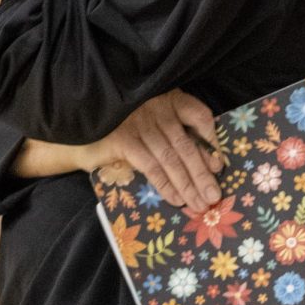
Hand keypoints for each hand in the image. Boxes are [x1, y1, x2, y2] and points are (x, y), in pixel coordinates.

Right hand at [93, 89, 223, 212]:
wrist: (85, 125)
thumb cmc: (126, 124)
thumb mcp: (157, 119)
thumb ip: (181, 134)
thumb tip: (212, 163)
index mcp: (170, 99)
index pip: (200, 116)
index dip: (212, 140)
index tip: (220, 164)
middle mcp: (158, 110)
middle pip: (187, 145)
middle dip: (202, 174)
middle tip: (214, 197)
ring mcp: (140, 125)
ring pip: (171, 159)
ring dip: (187, 185)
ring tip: (200, 205)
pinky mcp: (124, 140)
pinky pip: (150, 166)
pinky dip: (165, 184)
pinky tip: (176, 199)